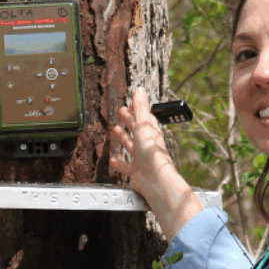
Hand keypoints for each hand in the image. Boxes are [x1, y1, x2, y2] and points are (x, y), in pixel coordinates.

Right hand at [110, 87, 202, 239]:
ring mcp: (142, 159)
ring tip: (116, 130)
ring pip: (132, 146)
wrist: (155, 179)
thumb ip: (141, 107)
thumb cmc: (152, 153)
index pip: (144, 117)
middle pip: (137, 130)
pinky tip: (113, 160)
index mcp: (151, 133)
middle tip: (122, 112)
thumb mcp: (144, 125)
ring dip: (124, 138)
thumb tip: (139, 89)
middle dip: (130, 121)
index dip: (138, 109)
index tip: (131, 102)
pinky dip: (119, 163)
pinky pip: (126, 167)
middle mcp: (147, 145)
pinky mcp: (136, 172)